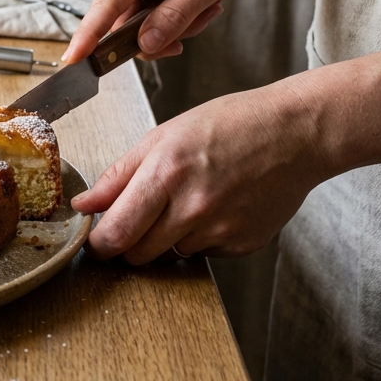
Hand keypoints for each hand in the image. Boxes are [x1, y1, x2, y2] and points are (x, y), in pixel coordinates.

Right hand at [61, 0, 263, 62]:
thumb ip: (175, 16)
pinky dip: (175, 14)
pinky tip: (199, 2)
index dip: (88, 35)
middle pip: (126, 20)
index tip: (73, 59)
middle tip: (201, 20)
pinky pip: (150, 10)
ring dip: (175, 23)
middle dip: (163, 32)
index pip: (107, 3)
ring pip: (141, 19)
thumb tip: (144, 44)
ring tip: (208, 6)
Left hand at [71, 84, 323, 262]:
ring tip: (186, 201)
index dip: (98, 244)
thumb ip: (118, 175)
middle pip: (138, 254)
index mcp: (165, 174)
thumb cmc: (230, 125)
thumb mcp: (164, 136)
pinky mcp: (242, 244)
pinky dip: (200, 238)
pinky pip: (204, 254)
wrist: (295, 133)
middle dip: (128, 243)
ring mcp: (220, 229)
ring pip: (170, 255)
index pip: (116, 232)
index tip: (95, 240)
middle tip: (137, 219)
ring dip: (166, 238)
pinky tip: (215, 207)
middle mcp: (193, 207)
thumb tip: (84, 205)